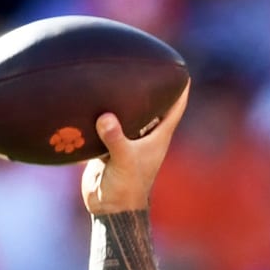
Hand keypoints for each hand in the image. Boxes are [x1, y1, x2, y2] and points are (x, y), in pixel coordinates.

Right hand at [82, 83, 189, 215]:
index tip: (181, 70)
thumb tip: (105, 117)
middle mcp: (144, 136)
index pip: (174, 109)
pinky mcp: (107, 146)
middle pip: (151, 107)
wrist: (109, 208)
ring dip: (120, 101)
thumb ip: (115, 138)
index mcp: (158, 137)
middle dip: (148, 88)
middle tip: (142, 62)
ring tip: (112, 75)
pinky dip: (99, 115)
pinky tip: (88, 99)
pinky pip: (104, 126)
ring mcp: (126, 141)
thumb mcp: (123, 160)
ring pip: (125, 115)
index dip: (180, 90)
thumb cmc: (126, 187)